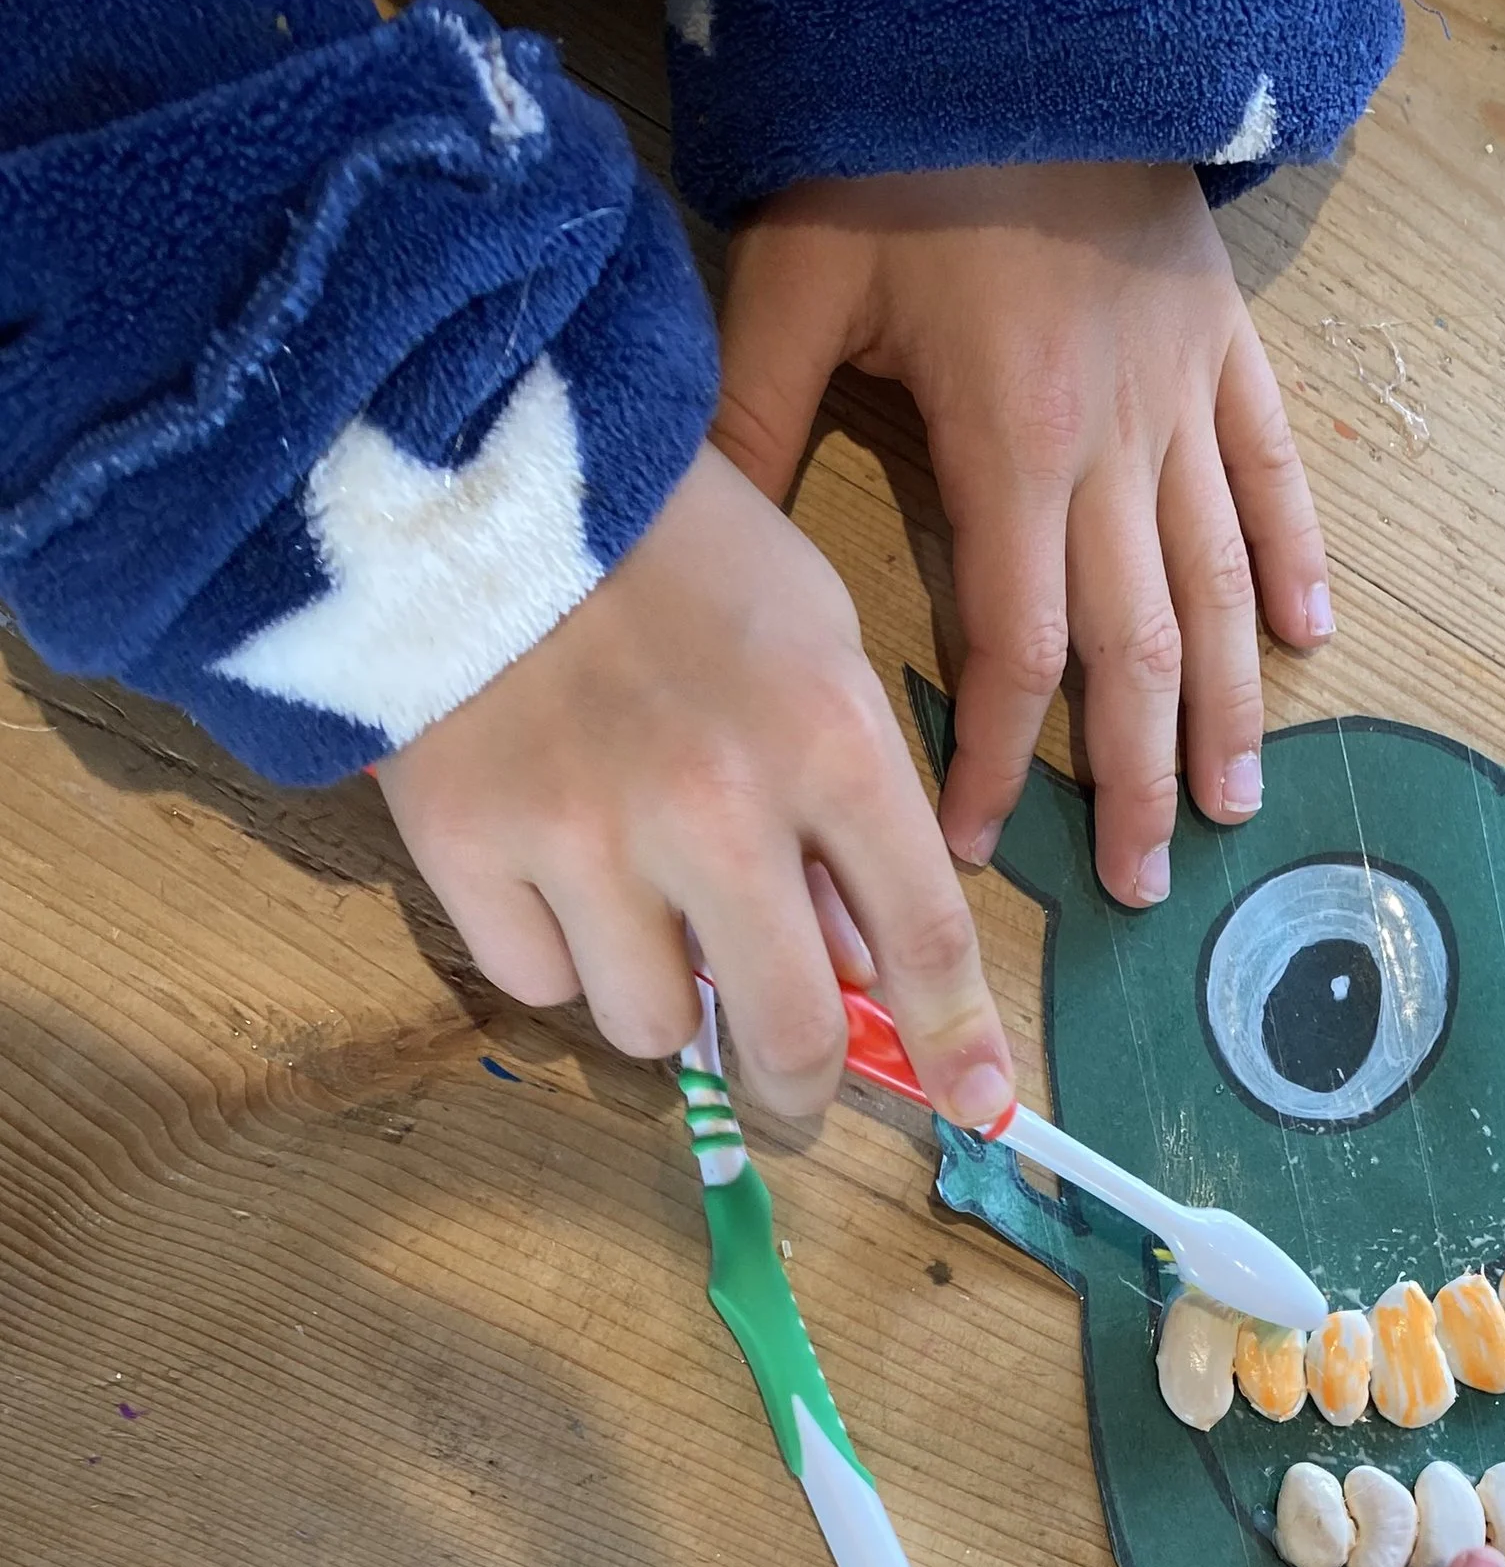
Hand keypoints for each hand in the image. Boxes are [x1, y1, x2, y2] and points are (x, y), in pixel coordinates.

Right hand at [379, 444, 1015, 1128]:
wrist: (464, 463)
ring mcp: (583, 837)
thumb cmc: (669, 547)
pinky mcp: (468, 849)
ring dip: (660, 996)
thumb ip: (851, 803)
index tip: (978, 1103)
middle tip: (789, 1067)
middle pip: (790, 1034)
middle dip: (802, 1076)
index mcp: (825, 741)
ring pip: (652, 1028)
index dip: (955, 1040)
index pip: (923, 936)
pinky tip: (548, 866)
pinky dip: (553, 949)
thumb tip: (866, 964)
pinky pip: (538, 983)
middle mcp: (714, 809)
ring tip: (640, 909)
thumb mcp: (810, 636)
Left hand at [710, 162, 1330, 909]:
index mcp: (1013, 447)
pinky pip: (1274, 474)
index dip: (990, 759)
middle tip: (1131, 886)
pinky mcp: (1227, 351)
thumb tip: (693, 570)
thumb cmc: (899, 154)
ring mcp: (1184, 402)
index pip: (1015, 648)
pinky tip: (1311, 641)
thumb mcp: (798, 283)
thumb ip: (757, 427)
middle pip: (1137, 655)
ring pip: (1220, 588)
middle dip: (1129, 784)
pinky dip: (1295, 559)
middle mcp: (1115, 449)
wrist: (1024, 26)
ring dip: (1230, 711)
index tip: (962, 845)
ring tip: (1229, 808)